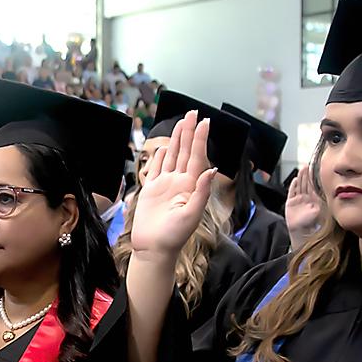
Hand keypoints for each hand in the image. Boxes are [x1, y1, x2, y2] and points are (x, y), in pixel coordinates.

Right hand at [129, 112, 216, 263]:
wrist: (154, 249)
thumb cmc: (174, 236)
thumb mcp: (192, 215)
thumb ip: (201, 192)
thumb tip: (210, 169)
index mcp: (191, 186)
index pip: (197, 157)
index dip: (200, 139)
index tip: (205, 122)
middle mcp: (180, 182)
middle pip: (186, 151)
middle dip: (189, 132)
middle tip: (193, 113)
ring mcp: (165, 185)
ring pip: (172, 156)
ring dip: (177, 139)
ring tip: (181, 122)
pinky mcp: (151, 190)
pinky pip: (157, 169)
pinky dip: (161, 157)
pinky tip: (165, 147)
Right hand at [285, 169, 324, 250]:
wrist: (303, 234)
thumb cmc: (314, 225)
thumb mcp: (323, 211)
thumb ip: (325, 202)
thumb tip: (331, 192)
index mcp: (316, 200)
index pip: (316, 186)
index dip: (316, 178)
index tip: (317, 169)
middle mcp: (308, 199)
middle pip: (307, 184)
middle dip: (308, 175)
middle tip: (309, 165)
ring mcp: (299, 201)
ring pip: (300, 186)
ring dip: (301, 177)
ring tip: (302, 168)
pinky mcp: (291, 203)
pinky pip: (292, 192)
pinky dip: (293, 186)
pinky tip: (295, 179)